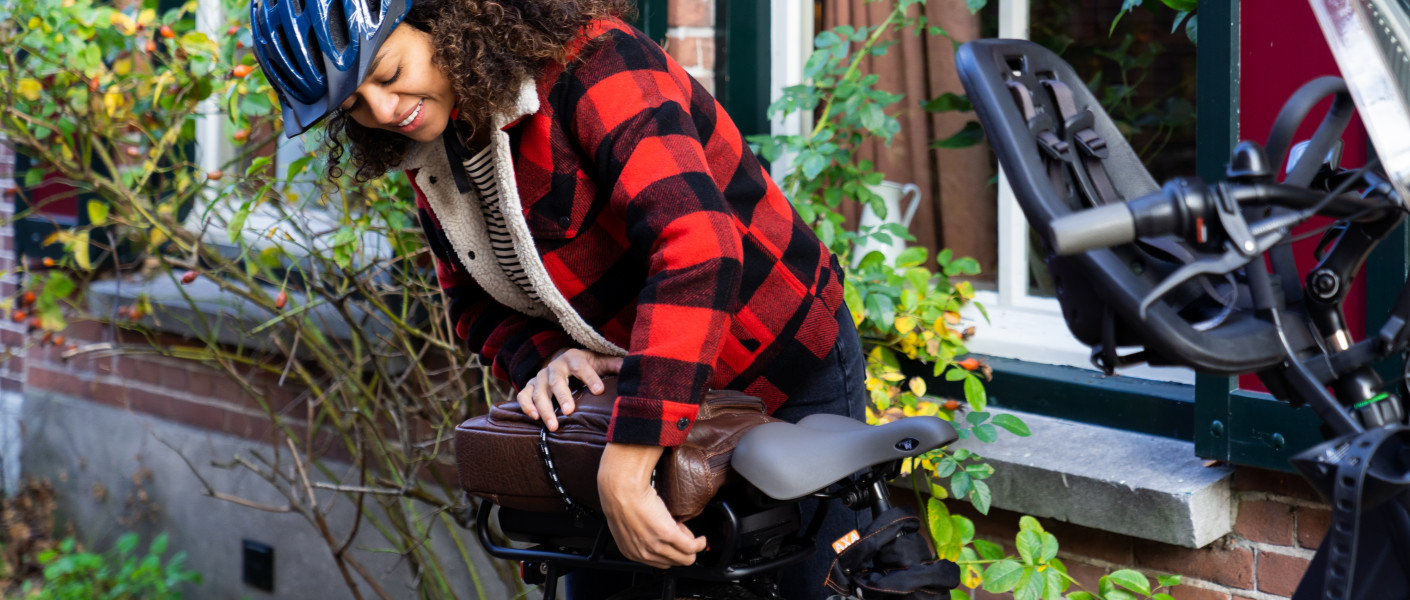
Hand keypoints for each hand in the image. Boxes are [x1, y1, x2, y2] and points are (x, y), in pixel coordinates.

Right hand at [516, 348, 622, 430]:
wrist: (561, 360)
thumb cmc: (586, 365)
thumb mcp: (600, 361)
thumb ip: (614, 365)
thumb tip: (633, 367)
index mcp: (573, 358)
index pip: (581, 366)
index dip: (590, 377)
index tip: (599, 391)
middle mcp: (555, 367)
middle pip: (556, 380)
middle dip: (562, 395)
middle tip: (568, 411)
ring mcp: (540, 377)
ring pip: (539, 391)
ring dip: (544, 408)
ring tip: (553, 425)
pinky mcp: (530, 386)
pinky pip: (524, 395)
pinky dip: (526, 406)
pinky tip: (534, 418)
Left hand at [598, 443, 706, 568]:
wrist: (620, 488)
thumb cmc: (620, 498)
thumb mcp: (626, 523)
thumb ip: (638, 532)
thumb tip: (653, 530)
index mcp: (631, 552)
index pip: (658, 563)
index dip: (670, 551)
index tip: (673, 541)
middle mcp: (643, 553)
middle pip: (673, 563)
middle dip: (681, 550)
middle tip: (683, 535)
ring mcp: (656, 545)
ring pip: (685, 558)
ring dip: (693, 548)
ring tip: (693, 537)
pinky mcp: (667, 533)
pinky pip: (691, 546)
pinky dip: (699, 544)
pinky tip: (701, 539)